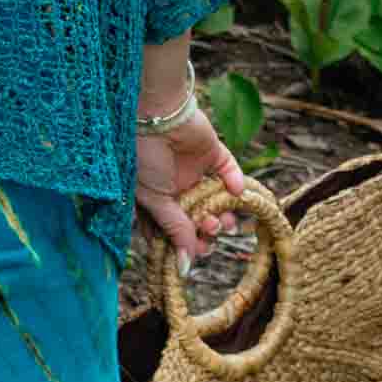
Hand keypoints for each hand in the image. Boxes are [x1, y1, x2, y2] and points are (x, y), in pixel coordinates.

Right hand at [135, 102, 246, 264]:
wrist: (157, 115)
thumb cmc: (143, 157)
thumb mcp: (154, 199)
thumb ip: (174, 229)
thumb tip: (184, 267)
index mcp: (154, 197)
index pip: (170, 227)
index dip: (181, 243)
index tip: (191, 257)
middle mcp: (174, 185)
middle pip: (195, 217)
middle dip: (204, 231)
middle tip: (209, 235)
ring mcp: (193, 168)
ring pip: (213, 198)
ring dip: (222, 213)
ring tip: (224, 224)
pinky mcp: (211, 152)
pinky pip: (228, 169)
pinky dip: (236, 181)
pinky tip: (238, 192)